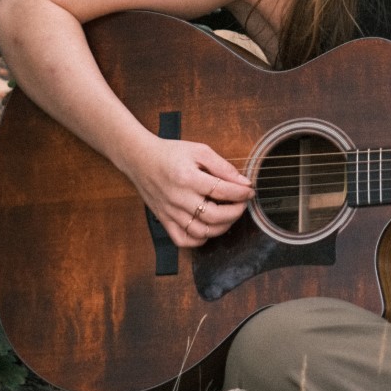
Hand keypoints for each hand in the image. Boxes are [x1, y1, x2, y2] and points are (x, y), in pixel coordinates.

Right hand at [126, 136, 252, 247]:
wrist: (141, 159)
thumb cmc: (171, 153)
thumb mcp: (199, 150)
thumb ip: (222, 167)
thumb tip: (243, 182)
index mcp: (188, 178)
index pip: (222, 190)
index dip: (241, 193)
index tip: (250, 191)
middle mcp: (178, 198)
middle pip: (214, 215)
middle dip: (236, 212)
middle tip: (243, 204)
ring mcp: (170, 213)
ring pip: (201, 232)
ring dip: (222, 227)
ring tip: (230, 215)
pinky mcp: (164, 221)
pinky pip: (183, 240)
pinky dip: (199, 240)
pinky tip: (209, 228)